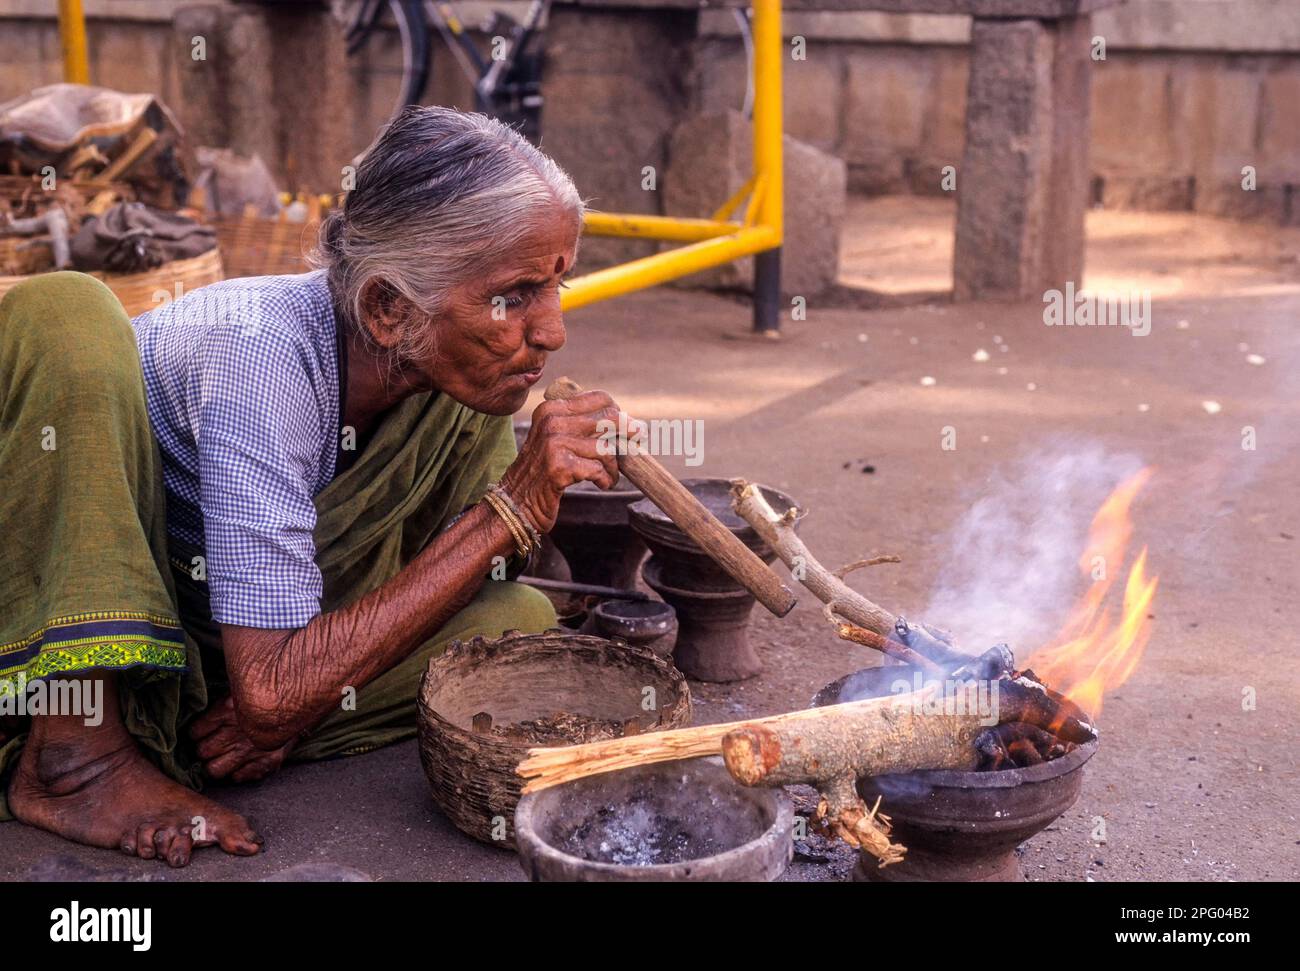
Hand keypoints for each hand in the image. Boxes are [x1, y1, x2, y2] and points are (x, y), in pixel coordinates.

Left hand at [189, 695, 294, 782]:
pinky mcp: (266, 762)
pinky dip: (238, 772)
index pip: (195, 732)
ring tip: (223, 757)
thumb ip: (220, 700)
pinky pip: (238, 777)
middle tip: (213, 744)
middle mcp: (236, 733)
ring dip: (216, 764)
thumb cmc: (266, 694)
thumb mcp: (241, 688)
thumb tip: (197, 705)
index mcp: (226, 710)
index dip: (197, 733)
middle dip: (205, 749)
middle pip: (202, 752)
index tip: (202, 732)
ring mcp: (250, 751)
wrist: (304, 702)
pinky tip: (242, 761)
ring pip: (214, 770)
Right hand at [499, 390, 625, 531]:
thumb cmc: (542, 472)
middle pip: (609, 418)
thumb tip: (628, 421)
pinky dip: (605, 479)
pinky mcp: (559, 466)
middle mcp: (551, 421)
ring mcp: (554, 443)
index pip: (600, 398)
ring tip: (609, 476)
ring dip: (613, 467)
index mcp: (552, 408)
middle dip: (627, 433)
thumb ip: (581, 425)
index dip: (619, 412)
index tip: (630, 427)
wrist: (515, 503)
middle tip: (636, 443)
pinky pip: (599, 469)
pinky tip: (601, 484)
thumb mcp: (555, 438)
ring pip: (606, 448)